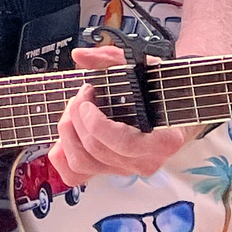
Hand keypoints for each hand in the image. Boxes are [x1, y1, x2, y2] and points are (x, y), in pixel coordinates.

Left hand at [48, 45, 195, 184]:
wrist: (171, 112)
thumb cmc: (159, 92)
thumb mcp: (142, 69)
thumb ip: (110, 59)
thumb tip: (80, 55)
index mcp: (163, 141)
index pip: (125, 144)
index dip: (98, 123)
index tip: (88, 98)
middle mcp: (144, 161)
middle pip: (97, 150)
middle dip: (78, 117)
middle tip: (81, 95)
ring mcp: (125, 169)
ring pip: (82, 164)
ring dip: (68, 133)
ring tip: (73, 110)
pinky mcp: (108, 170)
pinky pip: (75, 175)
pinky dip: (61, 156)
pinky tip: (65, 133)